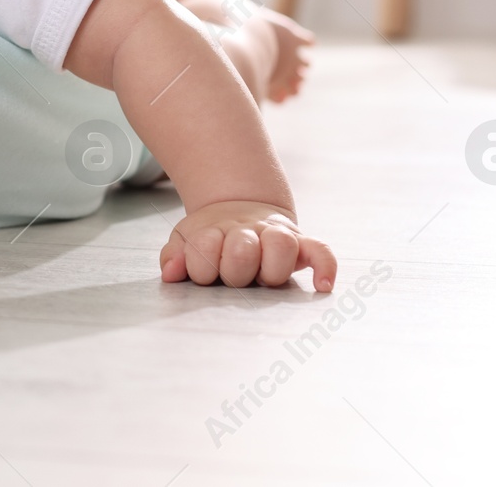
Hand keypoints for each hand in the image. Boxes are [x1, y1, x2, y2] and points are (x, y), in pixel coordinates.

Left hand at [160, 200, 336, 291]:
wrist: (237, 210)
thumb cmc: (210, 236)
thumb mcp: (186, 240)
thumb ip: (175, 256)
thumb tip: (171, 273)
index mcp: (218, 230)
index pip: (206, 247)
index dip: (200, 263)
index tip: (202, 271)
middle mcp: (250, 231)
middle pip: (243, 251)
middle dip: (233, 270)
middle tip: (232, 276)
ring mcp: (276, 235)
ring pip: (281, 246)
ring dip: (270, 268)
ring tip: (263, 278)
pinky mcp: (301, 243)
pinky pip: (321, 251)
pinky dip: (325, 267)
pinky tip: (322, 286)